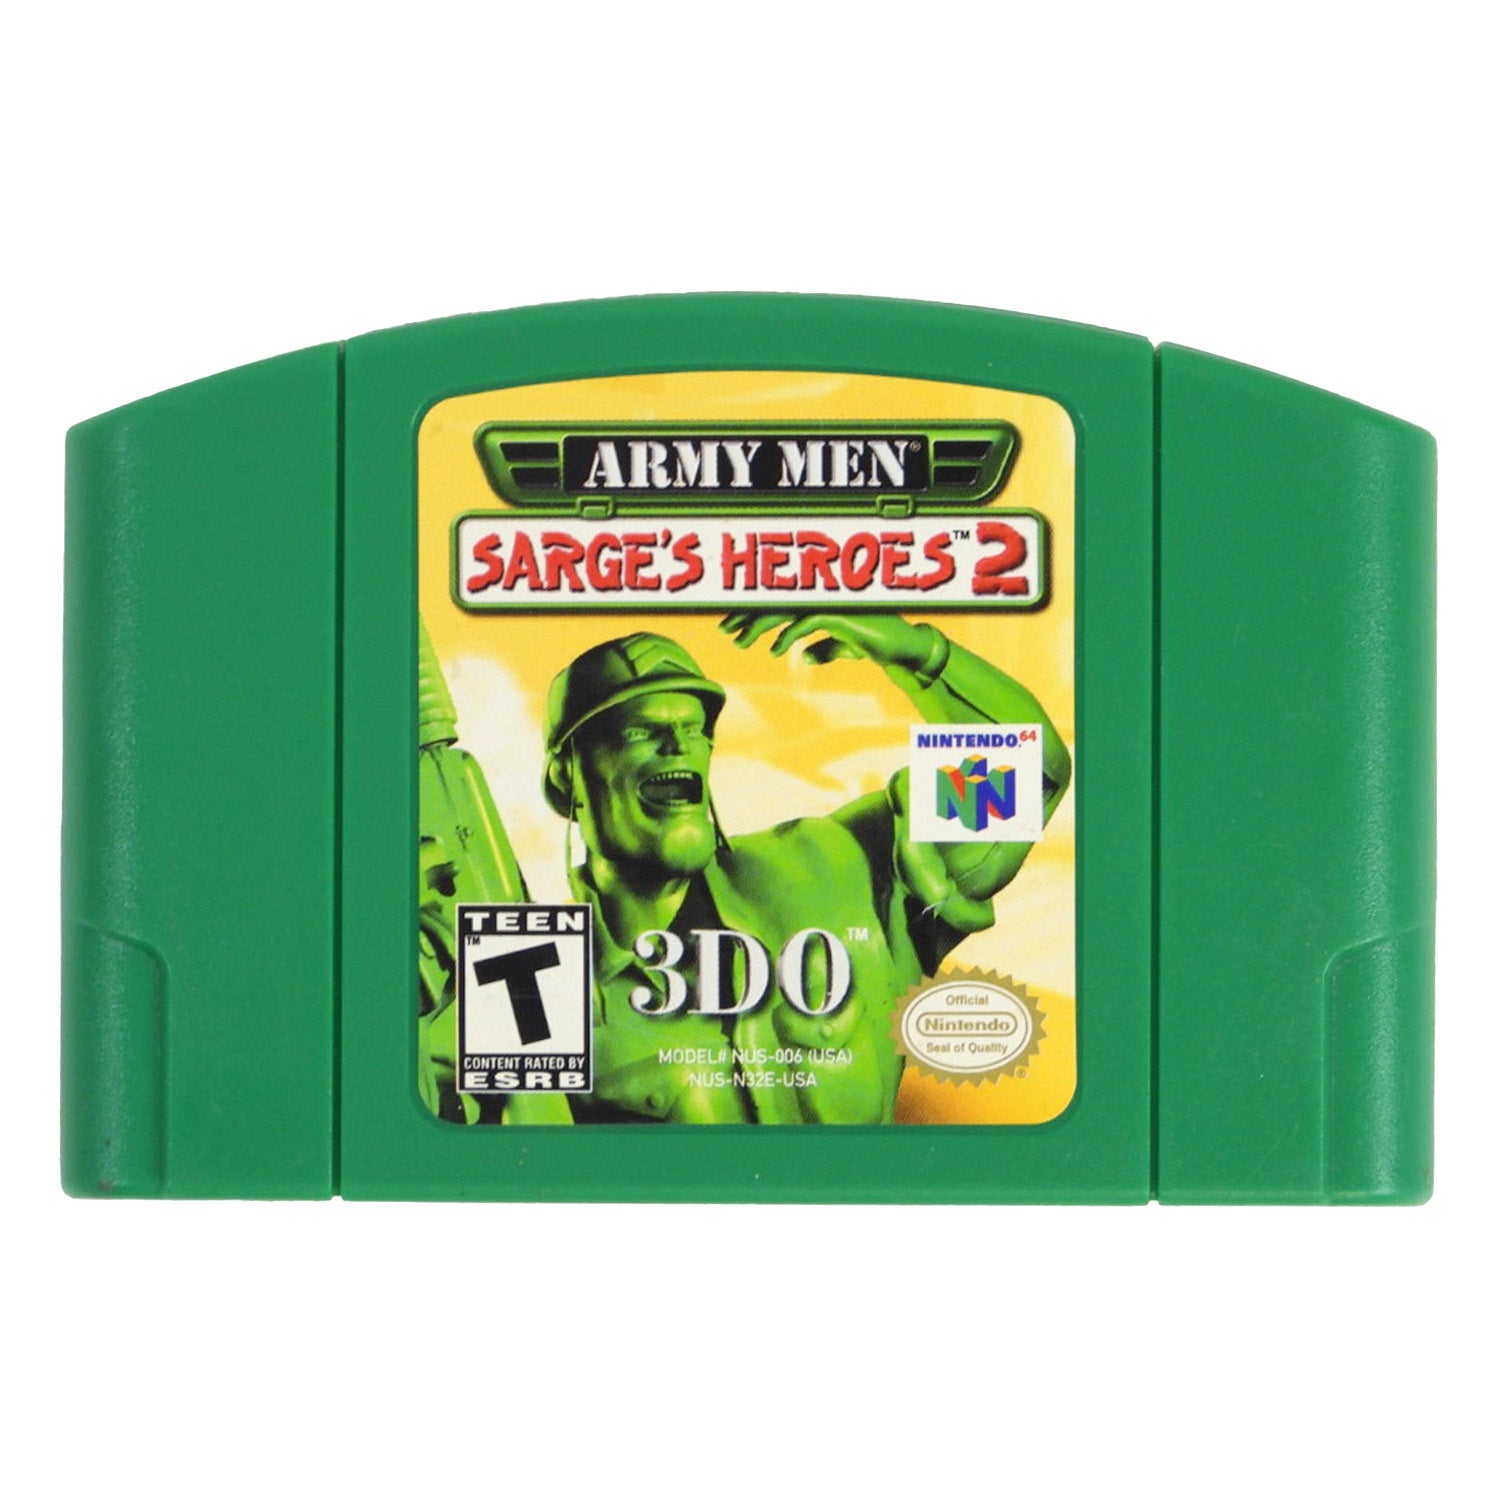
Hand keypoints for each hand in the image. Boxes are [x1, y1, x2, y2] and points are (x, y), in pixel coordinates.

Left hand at [719, 611, 931, 671]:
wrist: (904, 648)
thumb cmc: (876, 643)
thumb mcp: (845, 646)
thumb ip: (825, 648)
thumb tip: (804, 658)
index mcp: (818, 595)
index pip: (777, 597)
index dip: (750, 609)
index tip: (730, 624)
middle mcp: (821, 592)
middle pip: (774, 598)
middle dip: (745, 613)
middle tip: (724, 630)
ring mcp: (830, 601)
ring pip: (783, 608)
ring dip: (757, 626)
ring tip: (739, 643)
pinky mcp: (840, 614)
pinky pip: (805, 623)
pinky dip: (787, 637)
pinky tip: (774, 652)